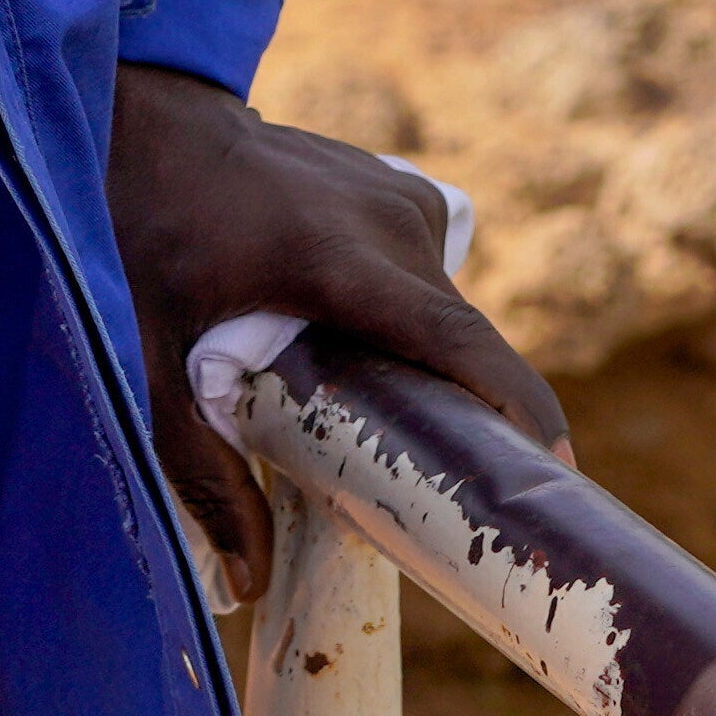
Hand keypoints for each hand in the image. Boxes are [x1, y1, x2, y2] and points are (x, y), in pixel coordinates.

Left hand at [105, 63, 568, 570]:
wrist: (167, 129)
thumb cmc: (159, 247)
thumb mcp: (159, 366)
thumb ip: (202, 473)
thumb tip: (249, 586)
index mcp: (340, 265)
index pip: (456, 341)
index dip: (516, 405)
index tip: (556, 471)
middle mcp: (391, 225)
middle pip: (462, 342)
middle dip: (482, 415)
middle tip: (480, 493)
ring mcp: (406, 199)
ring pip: (447, 312)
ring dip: (438, 368)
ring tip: (406, 422)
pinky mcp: (409, 191)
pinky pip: (430, 278)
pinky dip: (416, 324)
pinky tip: (366, 346)